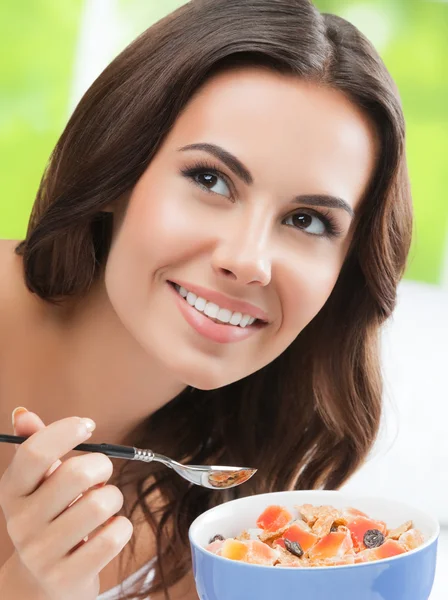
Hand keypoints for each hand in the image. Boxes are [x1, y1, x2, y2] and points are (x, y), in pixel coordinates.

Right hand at [0, 410, 132, 599]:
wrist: (41, 583)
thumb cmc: (48, 517)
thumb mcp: (36, 483)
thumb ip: (33, 446)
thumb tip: (23, 415)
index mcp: (11, 491)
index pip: (34, 452)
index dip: (66, 430)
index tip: (87, 425)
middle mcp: (21, 522)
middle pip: (76, 474)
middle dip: (102, 465)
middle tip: (102, 473)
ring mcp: (42, 553)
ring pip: (101, 503)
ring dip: (114, 497)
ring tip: (104, 504)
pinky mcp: (68, 576)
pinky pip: (113, 536)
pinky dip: (122, 526)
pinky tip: (109, 530)